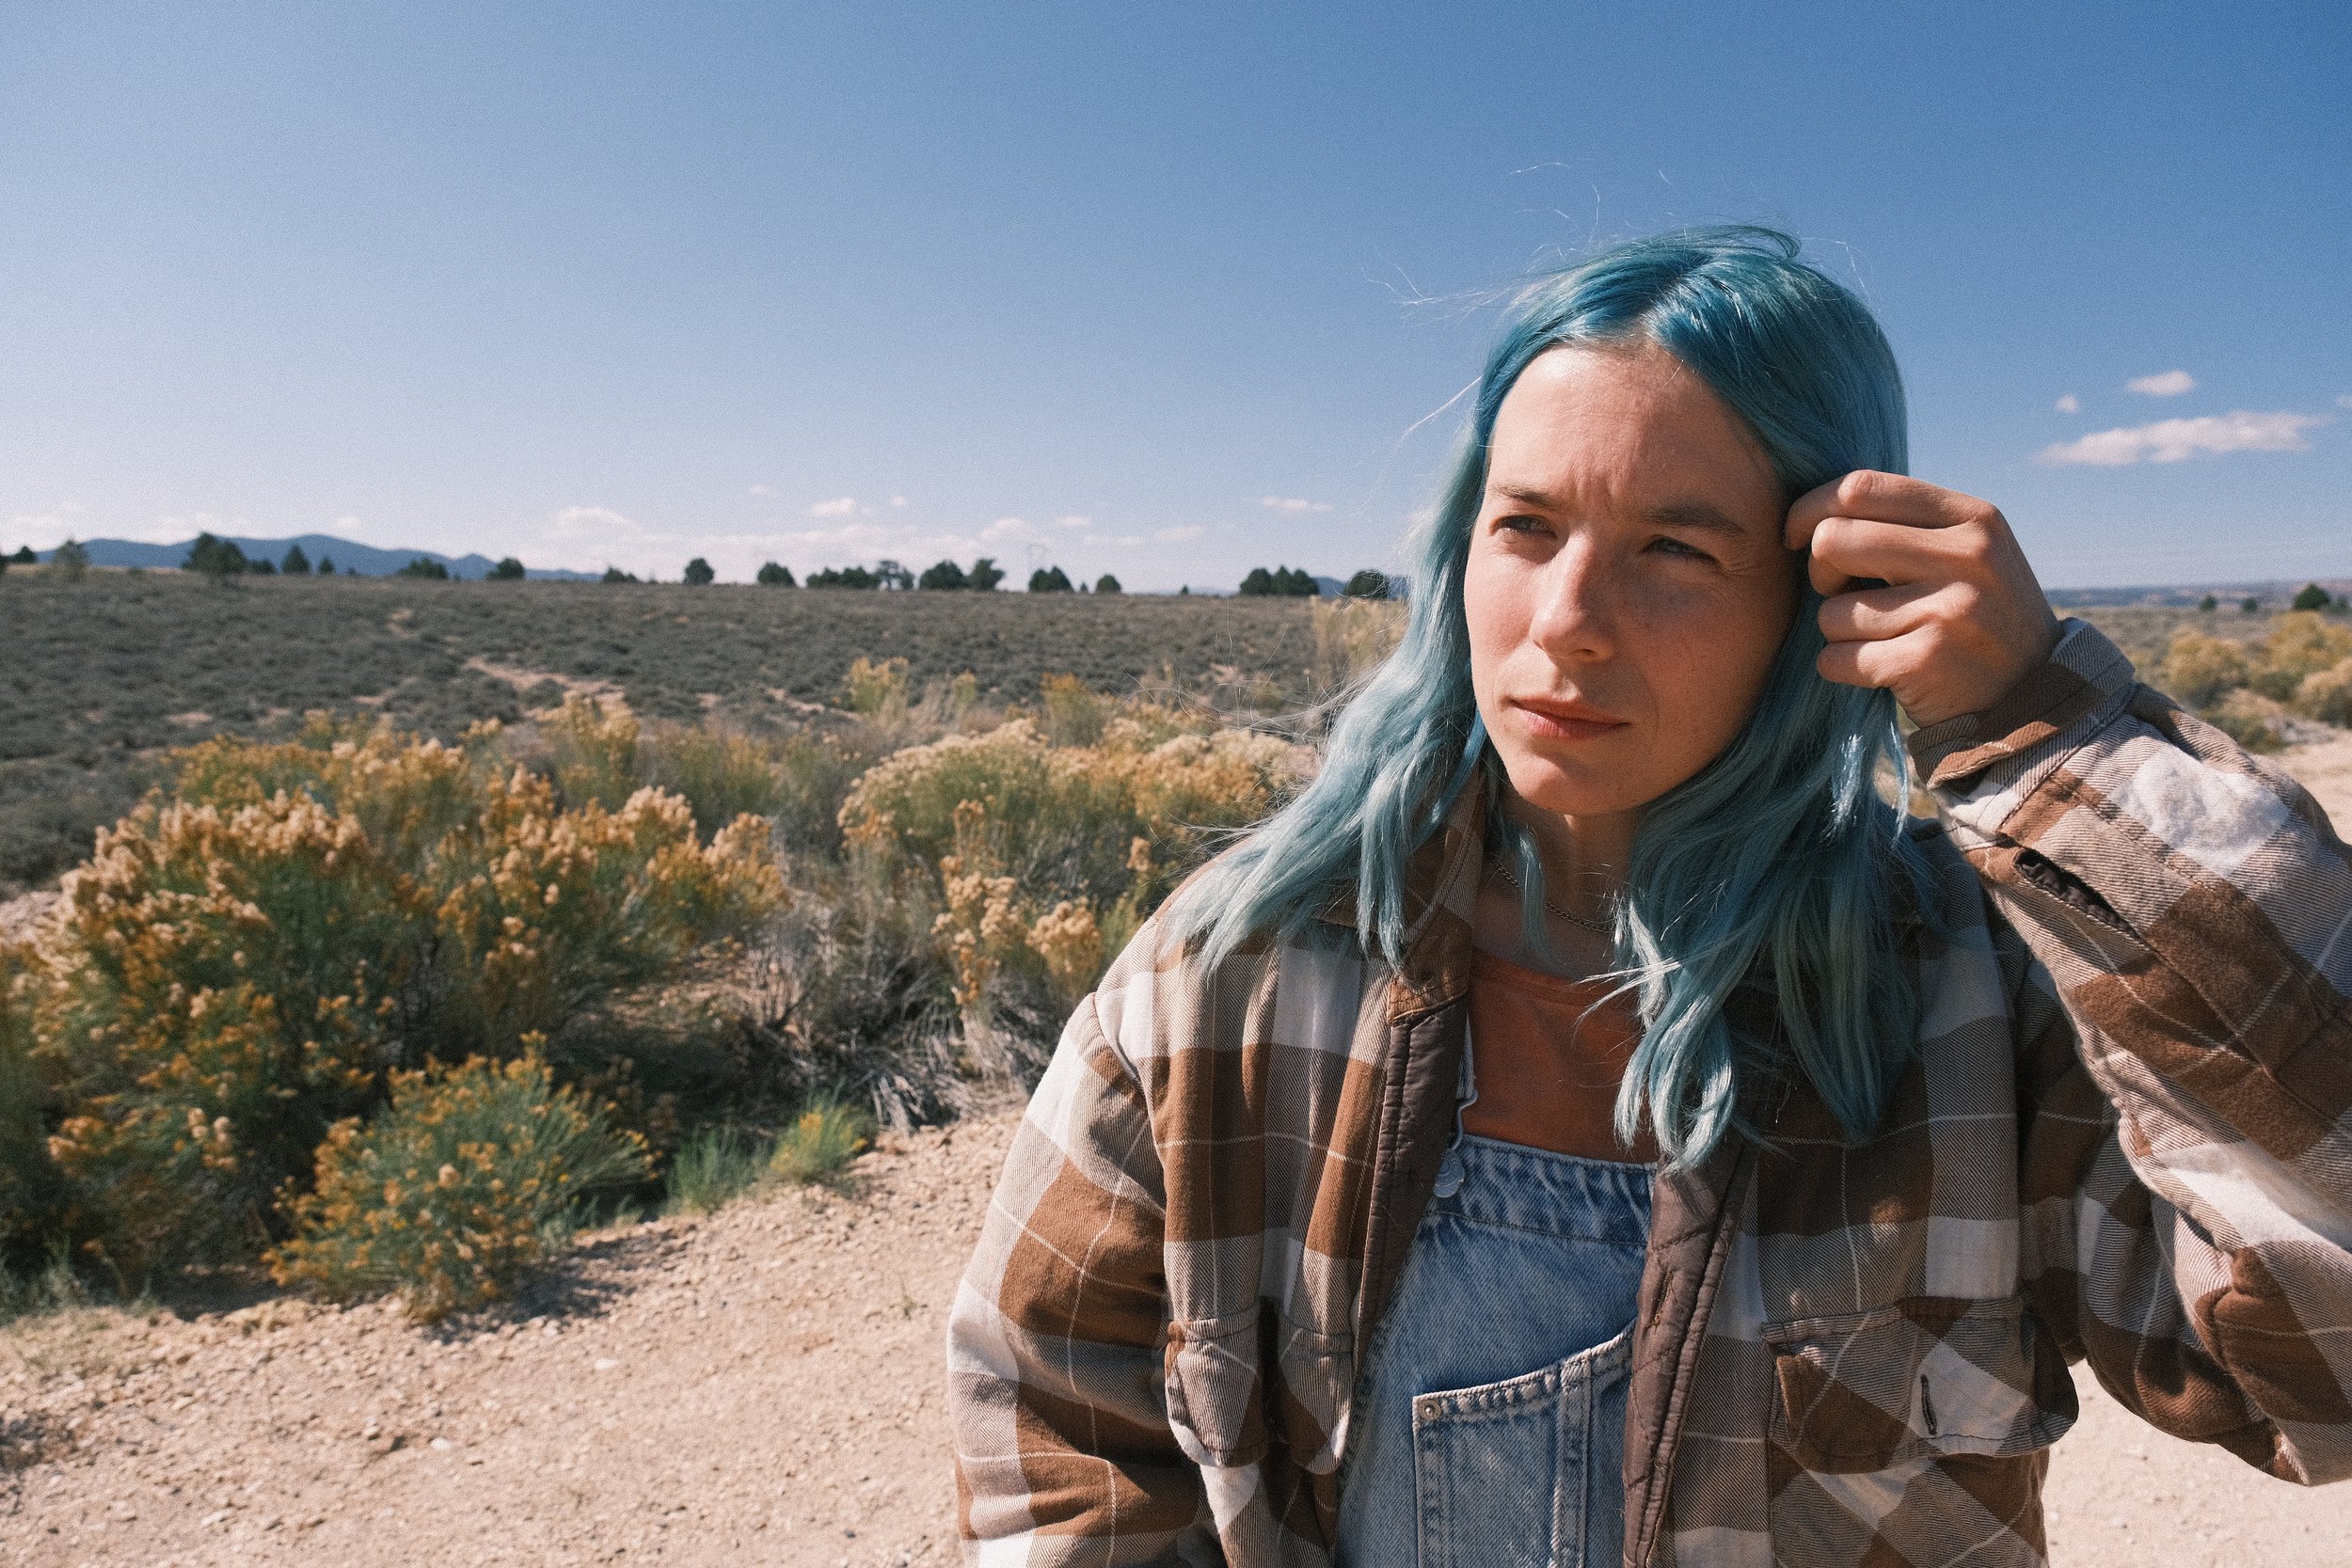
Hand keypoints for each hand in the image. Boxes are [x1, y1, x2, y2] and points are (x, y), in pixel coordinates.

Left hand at [1784, 471, 2060, 728]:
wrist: (2036, 700)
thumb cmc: (1978, 618)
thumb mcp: (1968, 555)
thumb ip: (1907, 524)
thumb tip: (1813, 511)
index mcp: (1973, 518)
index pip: (1861, 488)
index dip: (1810, 509)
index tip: (1795, 536)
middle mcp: (1967, 557)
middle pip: (1833, 541)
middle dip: (1819, 572)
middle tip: (1838, 593)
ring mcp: (1949, 610)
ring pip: (1830, 610)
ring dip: (1837, 631)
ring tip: (1882, 639)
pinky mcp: (1926, 662)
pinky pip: (1836, 658)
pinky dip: (1840, 668)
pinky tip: (1877, 671)